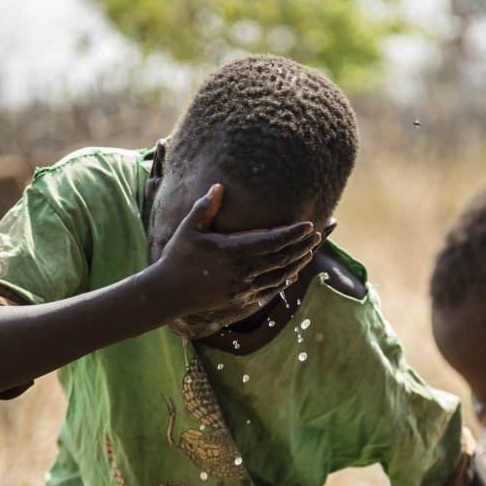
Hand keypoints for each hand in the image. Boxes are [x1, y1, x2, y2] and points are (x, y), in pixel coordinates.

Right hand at [155, 183, 320, 314]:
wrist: (169, 293)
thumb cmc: (178, 256)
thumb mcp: (188, 228)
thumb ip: (205, 207)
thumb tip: (219, 186)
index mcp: (234, 251)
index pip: (273, 241)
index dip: (293, 233)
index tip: (308, 225)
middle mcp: (244, 271)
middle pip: (283, 258)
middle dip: (302, 246)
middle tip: (317, 235)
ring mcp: (244, 288)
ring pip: (280, 276)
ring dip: (297, 264)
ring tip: (309, 252)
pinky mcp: (241, 299)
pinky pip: (269, 291)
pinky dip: (283, 282)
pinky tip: (291, 275)